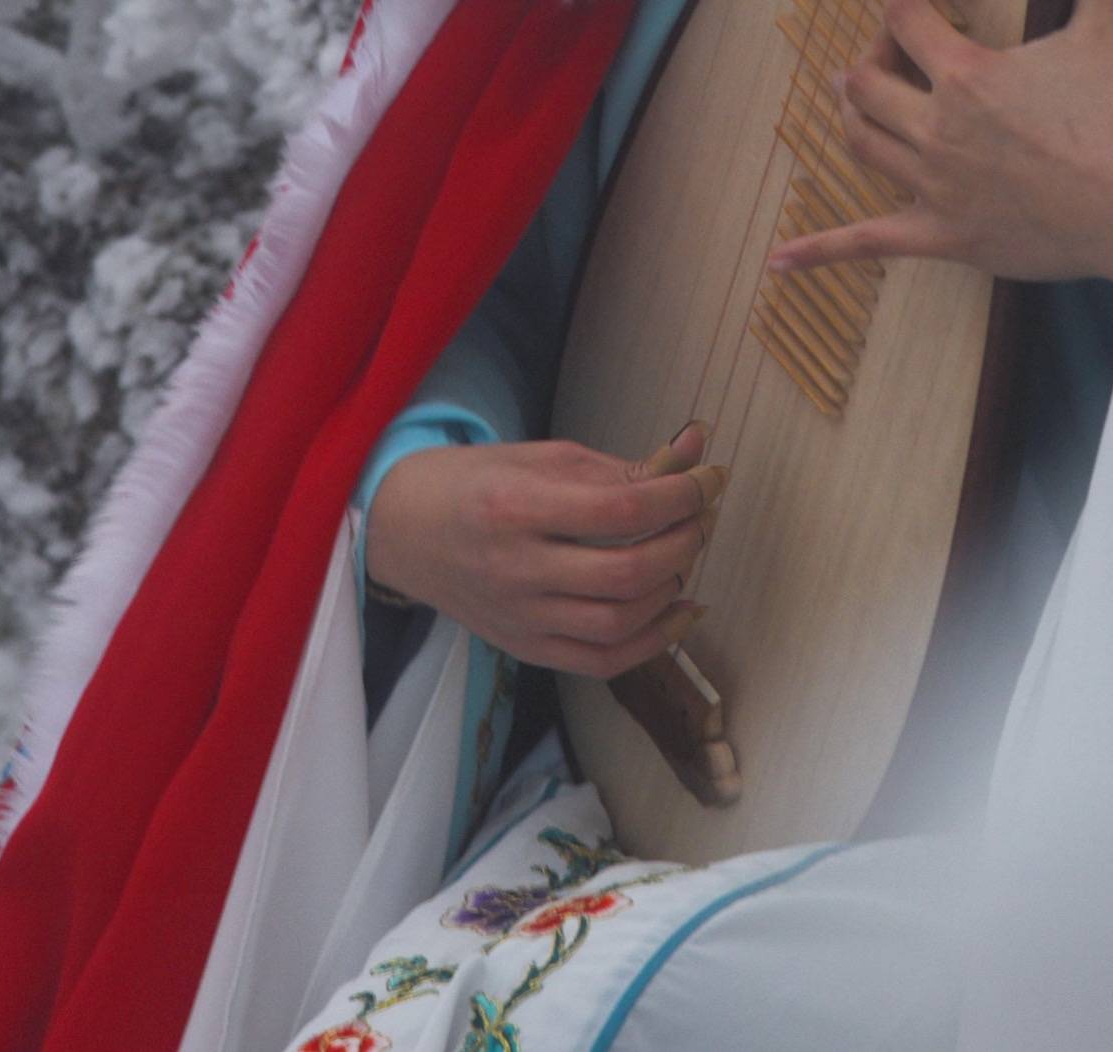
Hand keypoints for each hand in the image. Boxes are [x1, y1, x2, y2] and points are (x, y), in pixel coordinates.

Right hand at [364, 423, 724, 676]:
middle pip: (626, 572)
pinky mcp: (524, 648)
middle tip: (702, 516)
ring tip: (685, 554)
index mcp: (516, 507)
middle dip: (684, 542)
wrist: (401, 531)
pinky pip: (601, 662)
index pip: (621, 510)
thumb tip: (695, 449)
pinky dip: (652, 642)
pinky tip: (681, 611)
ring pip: (619, 623)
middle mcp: (516, 569)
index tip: (711, 478)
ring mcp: (519, 617)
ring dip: (672, 588)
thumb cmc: (474, 483)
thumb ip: (618, 465)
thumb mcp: (541, 457)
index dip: (681, 495)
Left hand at [776, 0, 1112, 289]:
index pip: (903, 16)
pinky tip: (776, 261)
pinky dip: (819, 251)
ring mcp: (933, 186)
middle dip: (869, 59)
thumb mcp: (1101, 31)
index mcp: (965, 75)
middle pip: (864, 84)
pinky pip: (867, 242)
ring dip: (852, 117)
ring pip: (860, 143)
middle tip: (890, 50)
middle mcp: (936, 128)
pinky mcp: (942, 236)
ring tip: (858, 101)